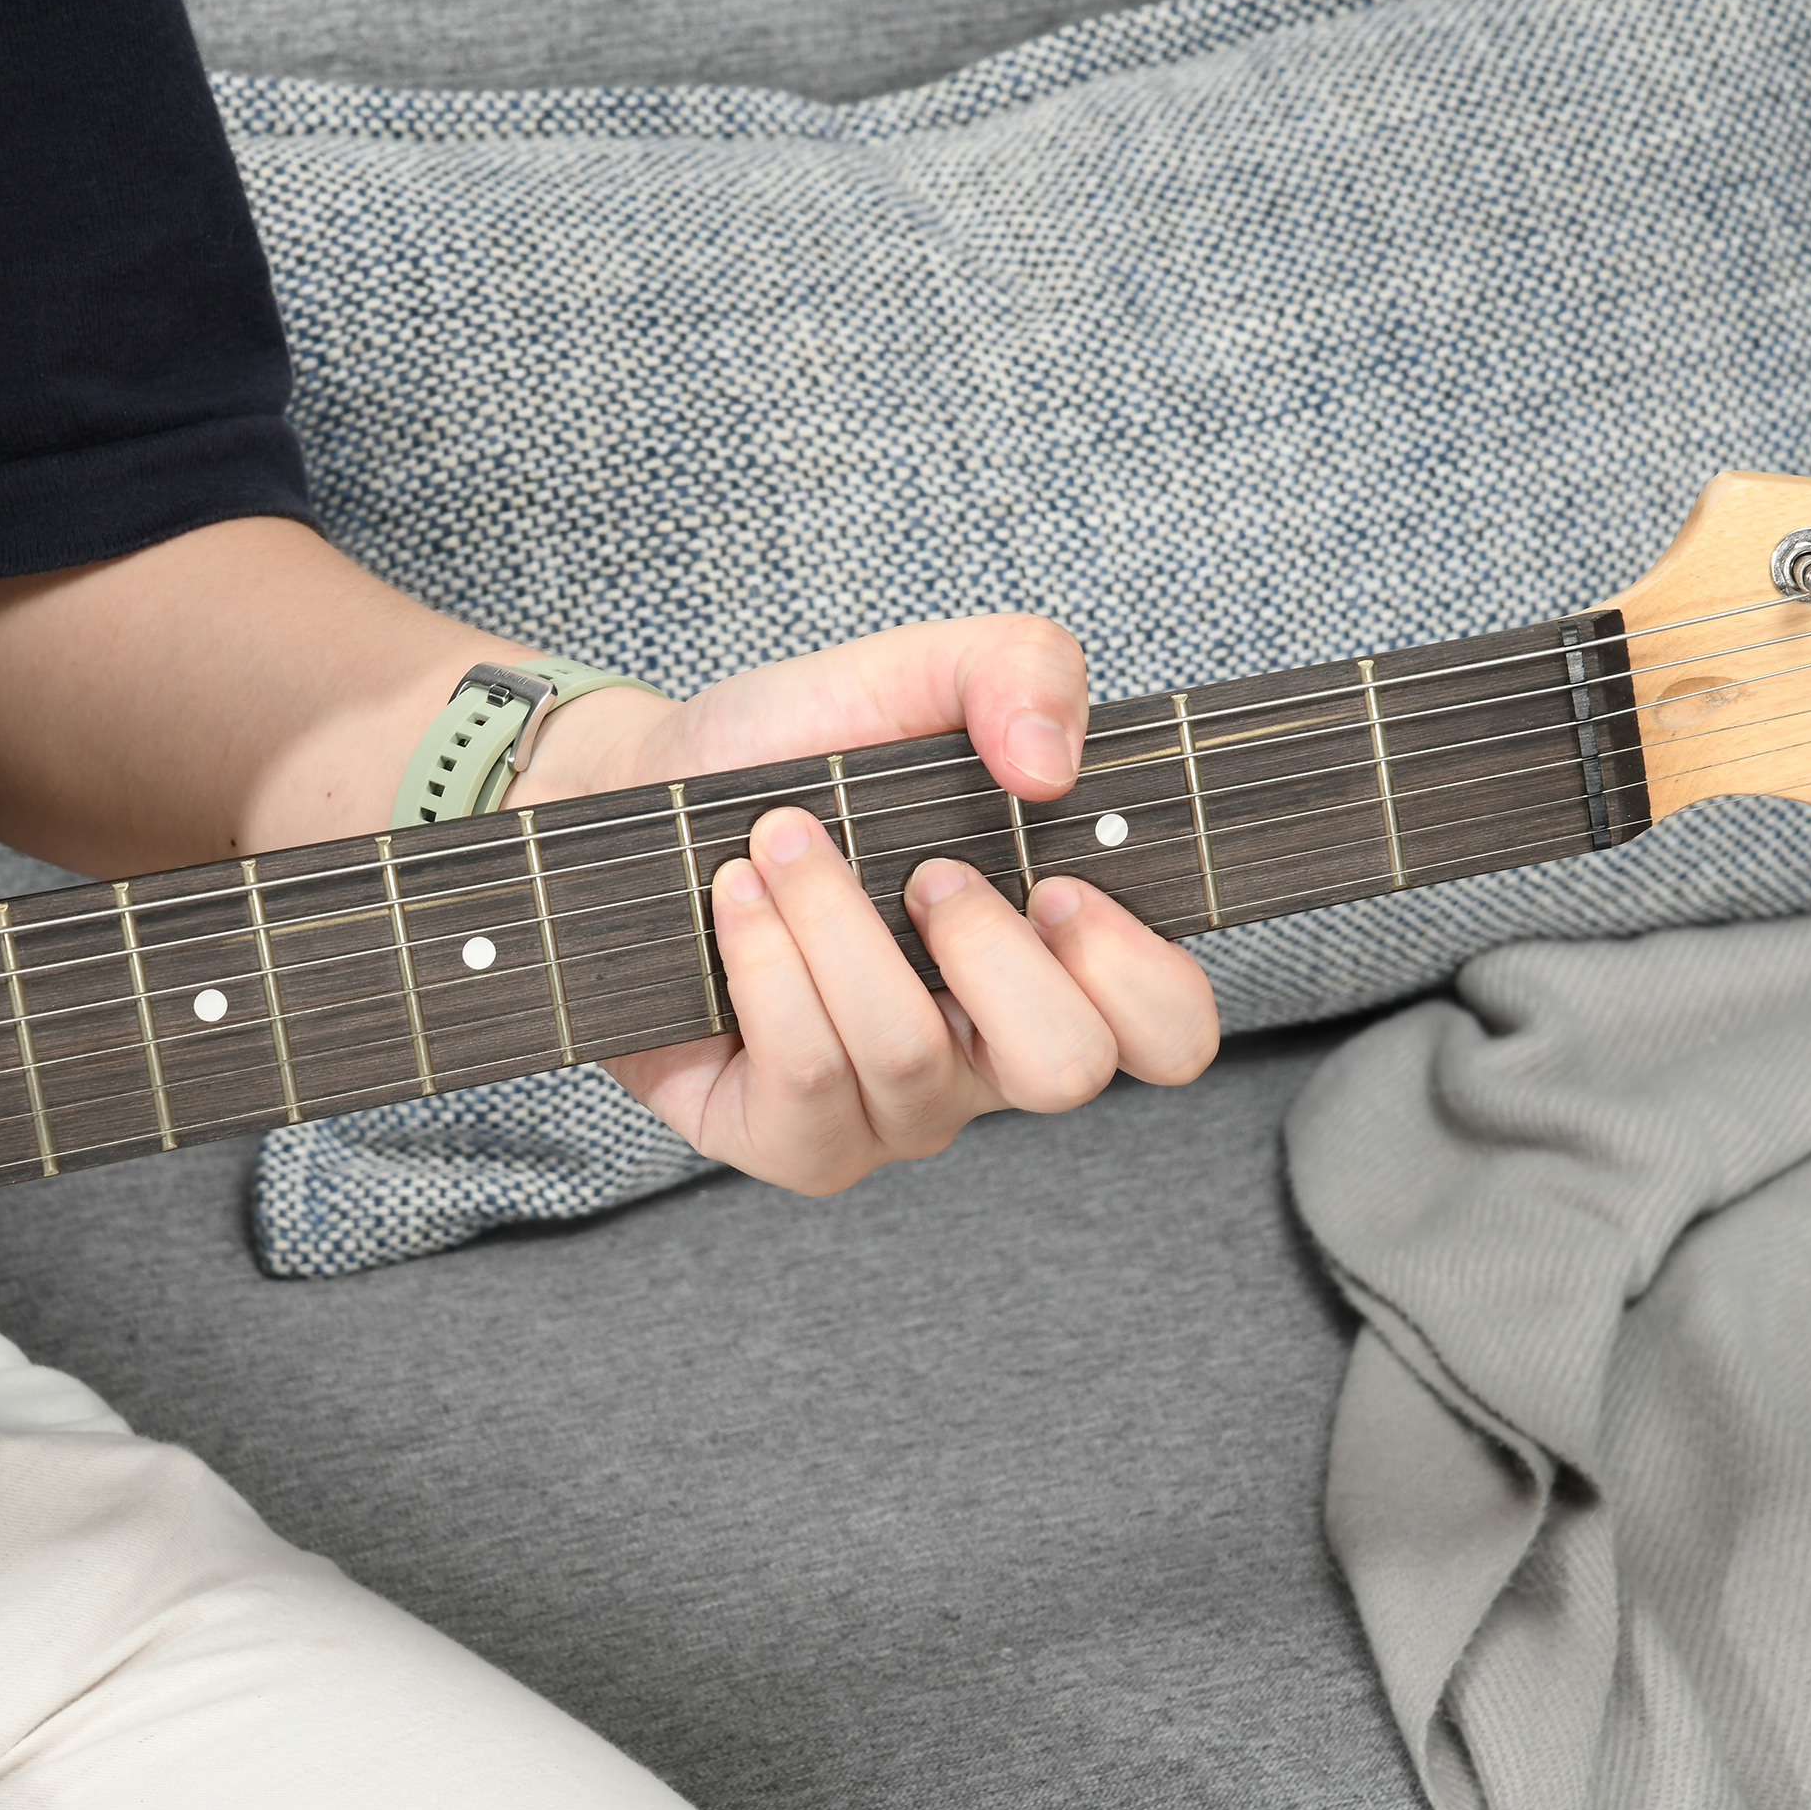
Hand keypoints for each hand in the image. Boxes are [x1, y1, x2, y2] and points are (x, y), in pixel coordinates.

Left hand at [507, 616, 1218, 1194]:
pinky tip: (735, 898)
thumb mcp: (911, 674)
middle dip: (987, 948)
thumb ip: (1018, 668)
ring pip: (909, 1056)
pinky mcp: (793, 1141)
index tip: (1058, 879)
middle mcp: (986, 1055)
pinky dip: (768, 965)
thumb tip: (1051, 764)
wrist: (640, 796)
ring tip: (780, 845)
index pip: (1170, 1036)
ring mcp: (892, 1112)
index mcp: (1050, 964)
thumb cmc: (792, 752)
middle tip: (921, 870)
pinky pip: (809, 1079)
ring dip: (836, 923)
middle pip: (1066, 1070)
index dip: (1139, 973)